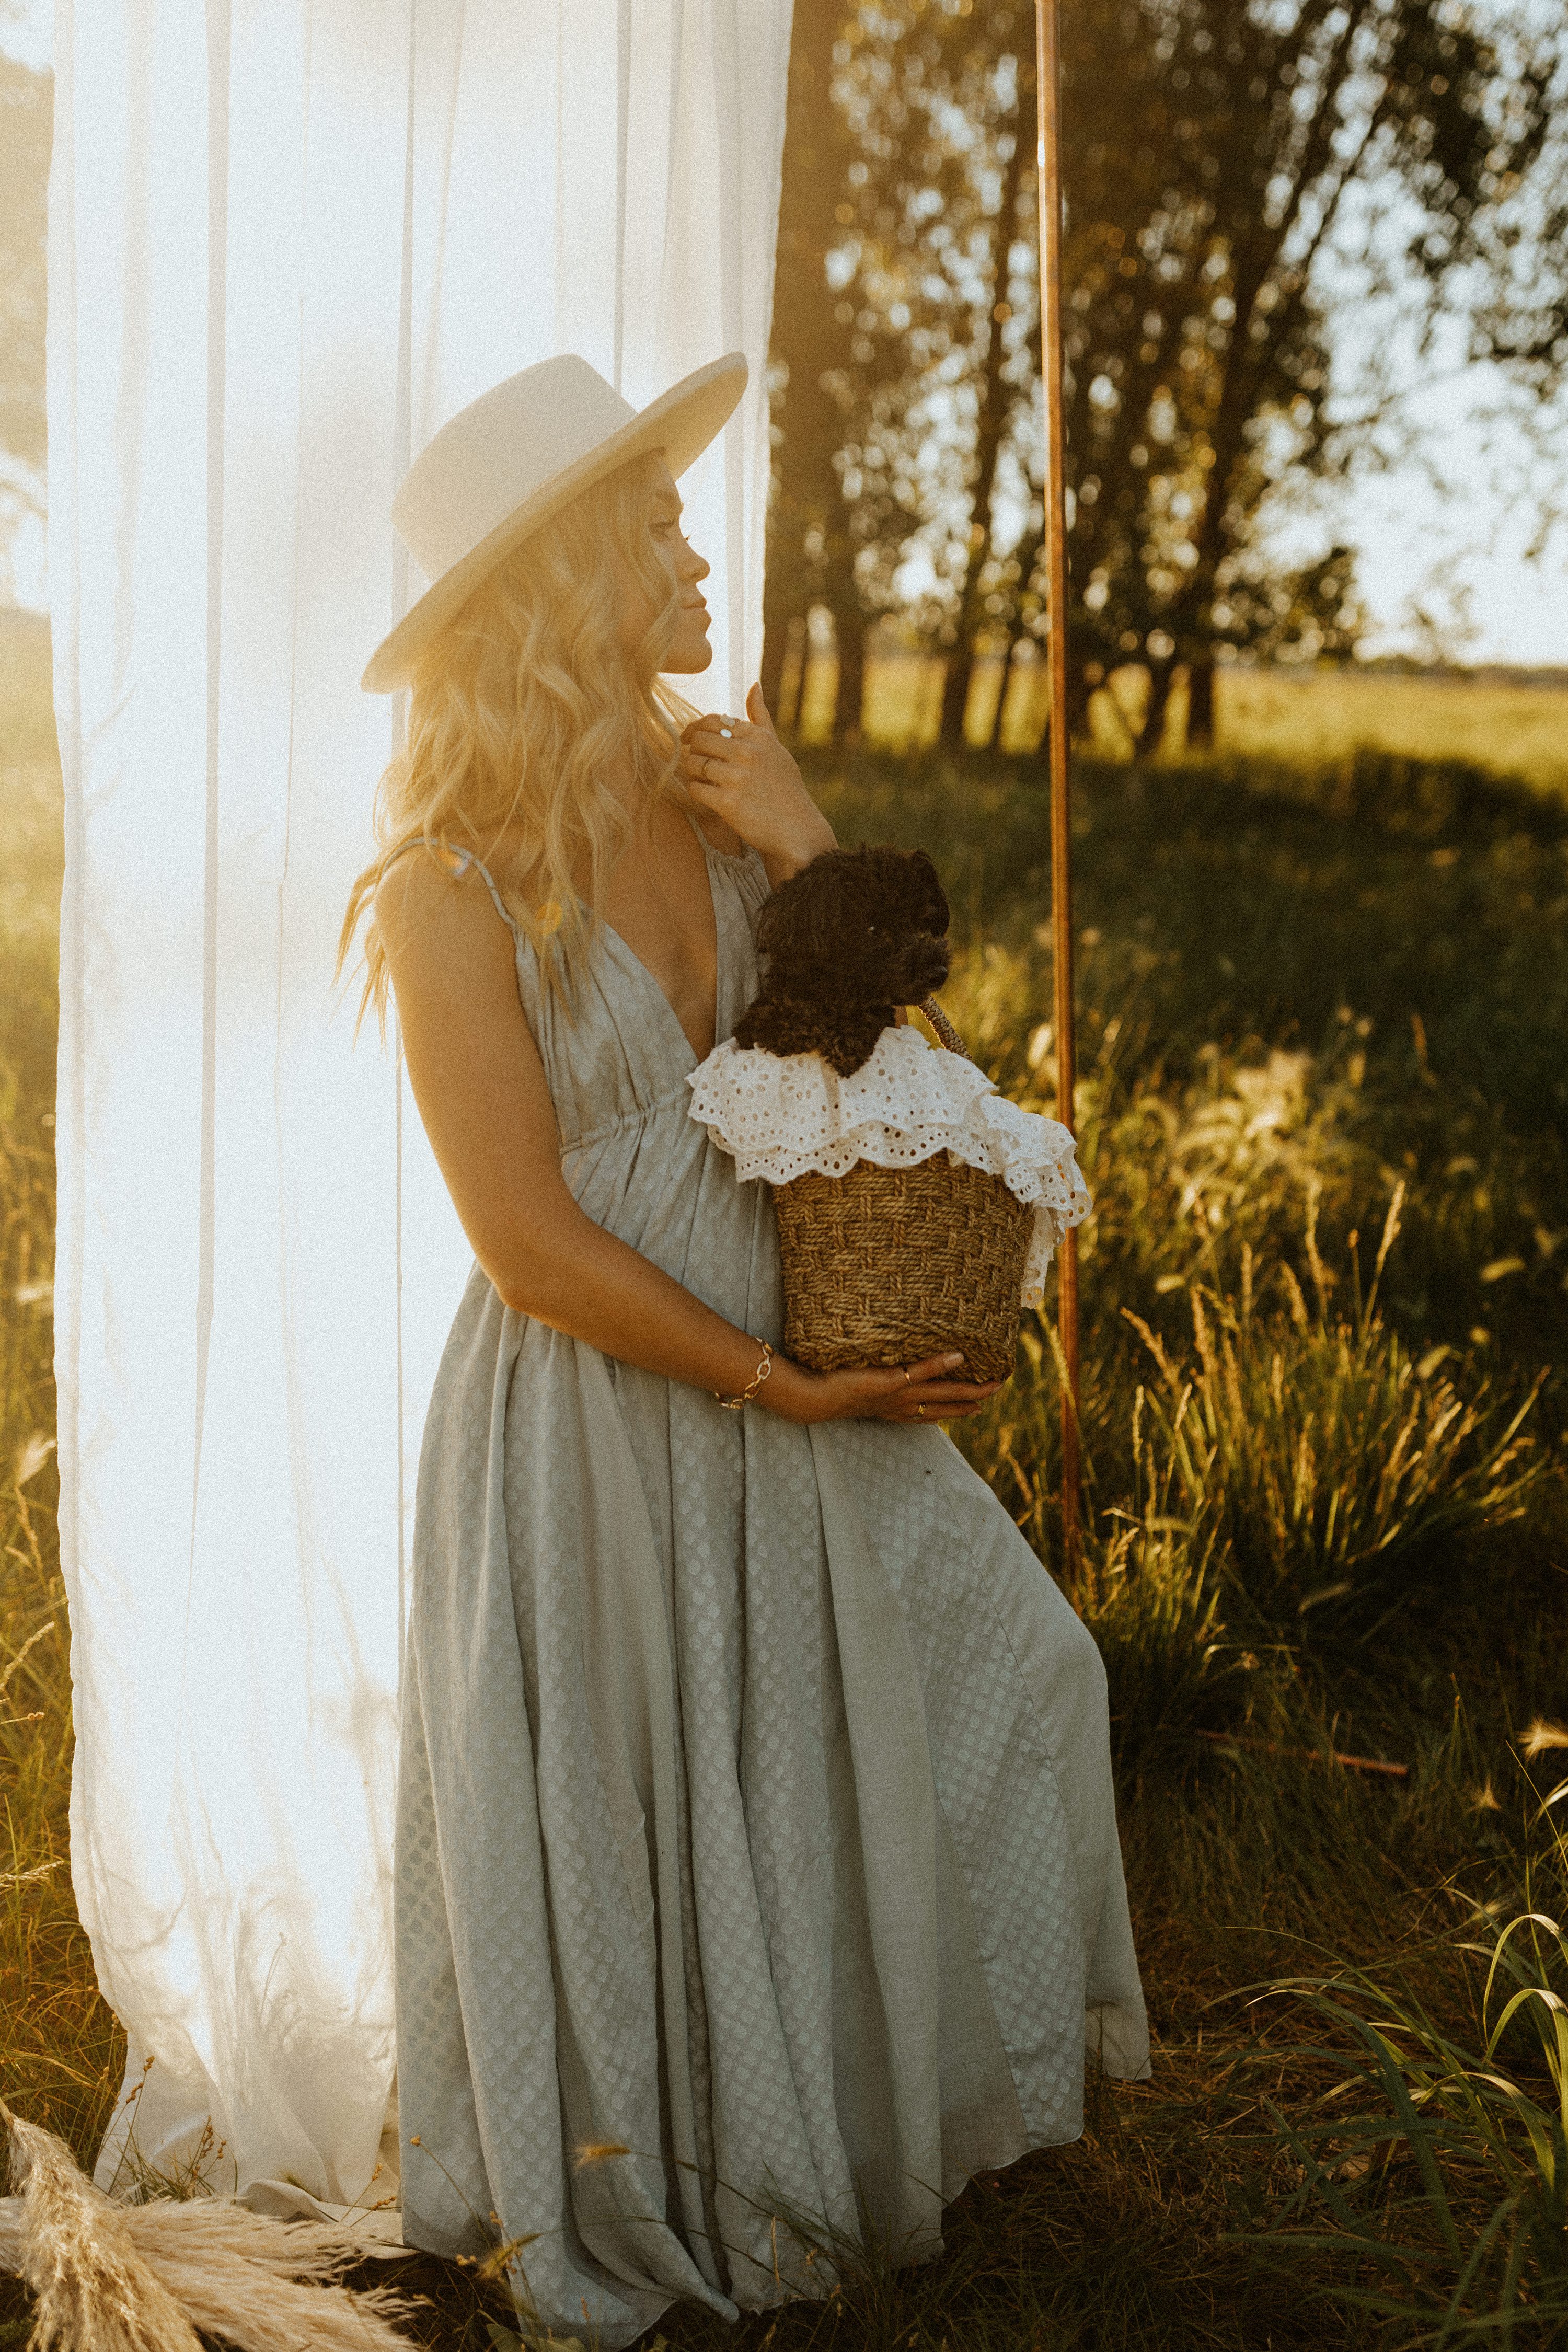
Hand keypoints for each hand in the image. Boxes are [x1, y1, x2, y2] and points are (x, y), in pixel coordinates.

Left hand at [677, 684, 835, 882]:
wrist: (797, 830)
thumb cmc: (785, 788)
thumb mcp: (776, 748)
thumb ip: (760, 717)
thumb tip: (753, 685)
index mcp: (758, 737)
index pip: (714, 721)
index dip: (696, 729)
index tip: (691, 739)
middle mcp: (748, 753)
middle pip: (699, 739)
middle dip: (693, 750)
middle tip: (698, 761)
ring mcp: (737, 778)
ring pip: (693, 763)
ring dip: (693, 771)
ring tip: (704, 779)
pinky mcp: (728, 803)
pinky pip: (695, 789)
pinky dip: (697, 792)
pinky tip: (709, 796)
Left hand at [762, 1350, 1005, 1426]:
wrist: (811, 1398)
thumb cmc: (827, 1389)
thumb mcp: (855, 1387)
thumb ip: (870, 1379)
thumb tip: (877, 1363)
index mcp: (893, 1411)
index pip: (929, 1413)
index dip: (953, 1411)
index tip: (974, 1407)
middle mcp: (900, 1407)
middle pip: (943, 1406)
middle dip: (970, 1401)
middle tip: (995, 1392)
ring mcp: (897, 1395)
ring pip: (940, 1393)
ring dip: (967, 1389)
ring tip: (993, 1382)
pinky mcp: (889, 1381)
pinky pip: (920, 1371)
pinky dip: (939, 1364)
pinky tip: (959, 1355)